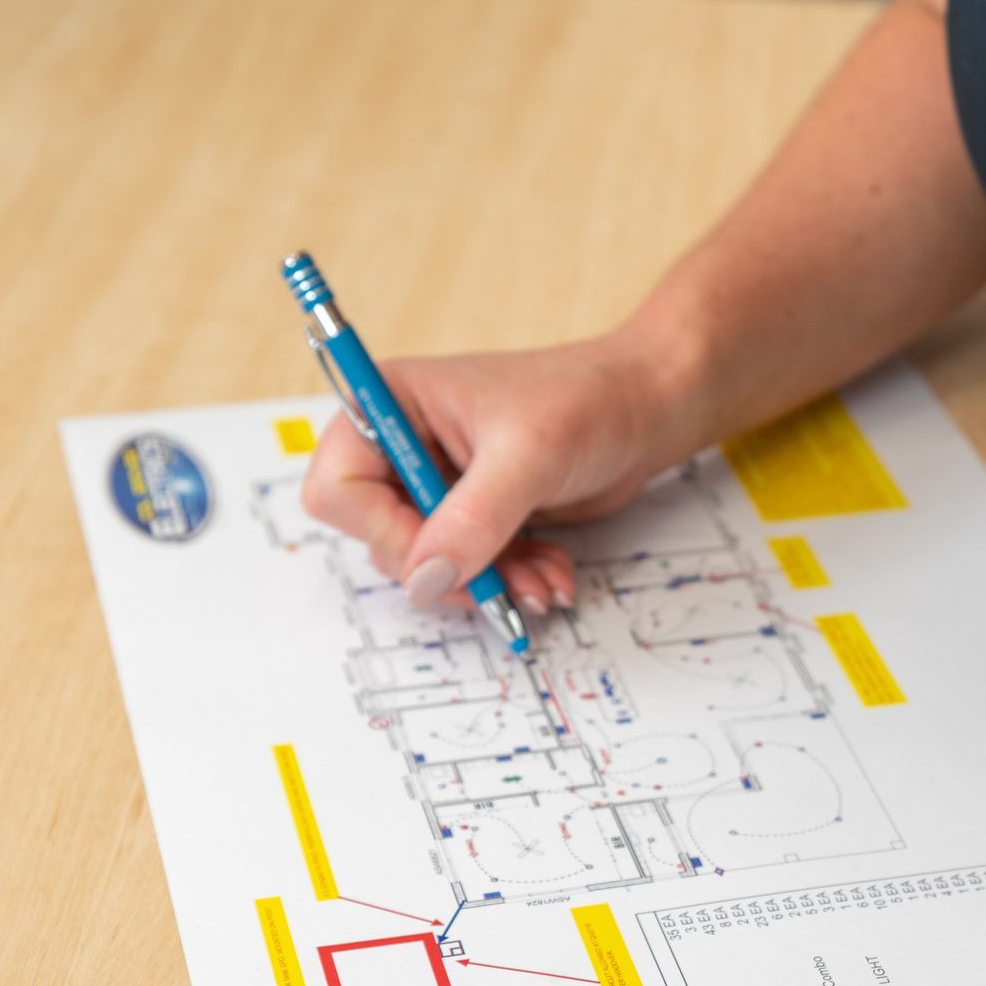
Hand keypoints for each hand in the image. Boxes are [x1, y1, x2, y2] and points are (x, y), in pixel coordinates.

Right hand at [299, 333, 695, 616]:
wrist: (647, 408)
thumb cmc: (588, 401)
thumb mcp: (528, 455)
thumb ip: (473, 519)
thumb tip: (425, 579)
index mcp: (392, 402)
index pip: (338, 488)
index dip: (384, 532)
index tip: (442, 553)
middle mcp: (403, 443)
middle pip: (379, 537)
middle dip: (448, 569)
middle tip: (503, 582)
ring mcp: (436, 482)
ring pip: (428, 565)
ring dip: (486, 583)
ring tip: (542, 581)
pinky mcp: (472, 513)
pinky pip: (466, 569)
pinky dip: (506, 581)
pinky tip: (549, 573)